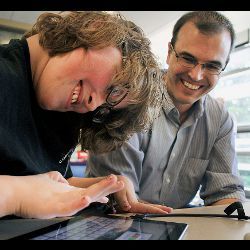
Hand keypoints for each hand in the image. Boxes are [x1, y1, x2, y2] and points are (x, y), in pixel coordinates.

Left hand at [2, 171, 123, 218]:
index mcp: (70, 192)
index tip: (114, 184)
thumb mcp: (50, 180)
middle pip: (93, 192)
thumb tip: (62, 179)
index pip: (90, 189)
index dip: (103, 188)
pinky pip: (69, 206)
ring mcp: (63, 204)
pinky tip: (87, 197)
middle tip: (122, 182)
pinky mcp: (55, 208)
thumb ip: (58, 178)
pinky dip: (79, 203)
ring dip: (100, 190)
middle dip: (108, 187)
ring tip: (113, 183)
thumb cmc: (32, 188)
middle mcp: (70, 198)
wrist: (15, 193)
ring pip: (86, 197)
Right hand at [113, 175, 172, 213]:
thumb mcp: (120, 191)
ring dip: (158, 209)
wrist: (117, 182)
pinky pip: (147, 206)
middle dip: (160, 210)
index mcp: (131, 205)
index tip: (163, 212)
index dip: (154, 211)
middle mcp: (134, 207)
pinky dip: (154, 207)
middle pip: (149, 210)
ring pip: (149, 209)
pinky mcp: (137, 203)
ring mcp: (136, 206)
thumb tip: (127, 207)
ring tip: (169, 209)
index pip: (145, 209)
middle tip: (170, 210)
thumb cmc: (119, 185)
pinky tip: (160, 208)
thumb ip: (123, 200)